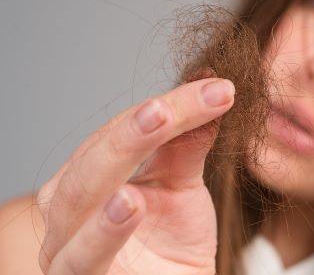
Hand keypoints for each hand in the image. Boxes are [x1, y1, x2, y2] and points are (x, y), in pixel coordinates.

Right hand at [34, 70, 233, 274]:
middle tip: (170, 107)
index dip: (167, 107)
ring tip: (149, 136)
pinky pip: (83, 257)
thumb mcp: (183, 187)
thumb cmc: (171, 243)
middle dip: (134, 130)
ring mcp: (66, 247)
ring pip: (78, 203)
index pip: (120, 131)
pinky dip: (103, 231)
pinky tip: (129, 204)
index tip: (217, 89)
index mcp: (88, 175)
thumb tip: (212, 85)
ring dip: (111, 169)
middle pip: (94, 160)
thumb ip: (189, 143)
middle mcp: (67, 208)